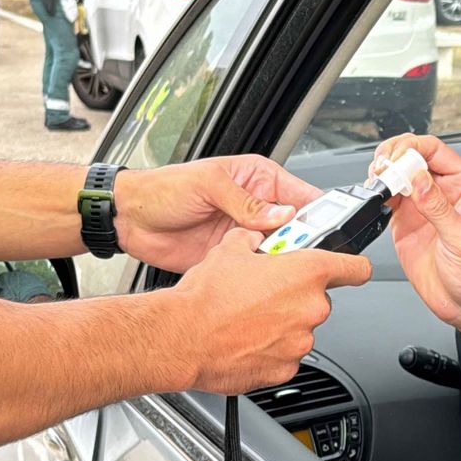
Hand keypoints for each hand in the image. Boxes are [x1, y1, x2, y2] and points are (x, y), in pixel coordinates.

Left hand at [114, 155, 321, 272]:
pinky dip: (264, 277)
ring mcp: (246, 235)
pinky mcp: (234, 259)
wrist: (130, 219)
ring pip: (281, 253)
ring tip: (286, 270)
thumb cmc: (163, 189)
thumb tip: (282, 216)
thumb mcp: (208, 185)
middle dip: (305, 243)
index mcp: (258, 180)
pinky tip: (265, 281)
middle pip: (297, 229)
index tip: (330, 231)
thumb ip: (247, 203)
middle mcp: (257, 208)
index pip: (301, 196)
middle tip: (306, 257)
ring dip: (284, 262)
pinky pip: (258, 270)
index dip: (319, 213)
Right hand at [160, 229, 371, 393]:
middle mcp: (310, 308)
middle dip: (296, 296)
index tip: (353, 268)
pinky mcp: (286, 369)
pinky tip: (245, 340)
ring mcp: (300, 341)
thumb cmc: (206, 297)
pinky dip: (271, 349)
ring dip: (282, 323)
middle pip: (318, 299)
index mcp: (306, 273)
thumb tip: (256, 237)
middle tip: (266, 294)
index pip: (356, 268)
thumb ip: (255, 239)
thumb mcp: (231, 248)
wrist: (182, 337)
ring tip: (248, 318)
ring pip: (301, 328)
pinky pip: (286, 354)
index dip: (354, 266)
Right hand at [373, 135, 460, 374]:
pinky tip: (376, 197)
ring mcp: (422, 205)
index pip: (435, 150)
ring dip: (382, 172)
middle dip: (392, 155)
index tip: (396, 160)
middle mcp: (443, 191)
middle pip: (412, 156)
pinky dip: (377, 193)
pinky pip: (388, 197)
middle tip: (381, 169)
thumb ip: (439, 208)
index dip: (412, 148)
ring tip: (376, 181)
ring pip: (397, 173)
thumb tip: (419, 179)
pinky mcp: (405, 221)